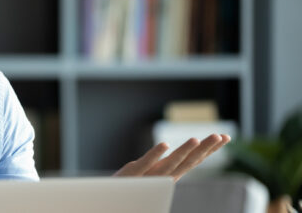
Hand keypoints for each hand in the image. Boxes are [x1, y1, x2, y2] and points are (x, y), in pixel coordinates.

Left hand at [114, 133, 229, 180]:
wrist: (111, 200)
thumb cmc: (132, 187)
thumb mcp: (153, 176)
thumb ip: (166, 167)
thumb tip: (182, 154)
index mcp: (169, 175)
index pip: (193, 160)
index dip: (209, 149)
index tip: (225, 137)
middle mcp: (163, 176)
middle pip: (188, 161)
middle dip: (205, 149)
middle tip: (220, 135)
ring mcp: (149, 175)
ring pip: (170, 163)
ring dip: (184, 151)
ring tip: (196, 139)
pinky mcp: (133, 174)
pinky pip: (146, 163)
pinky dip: (155, 154)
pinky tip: (165, 144)